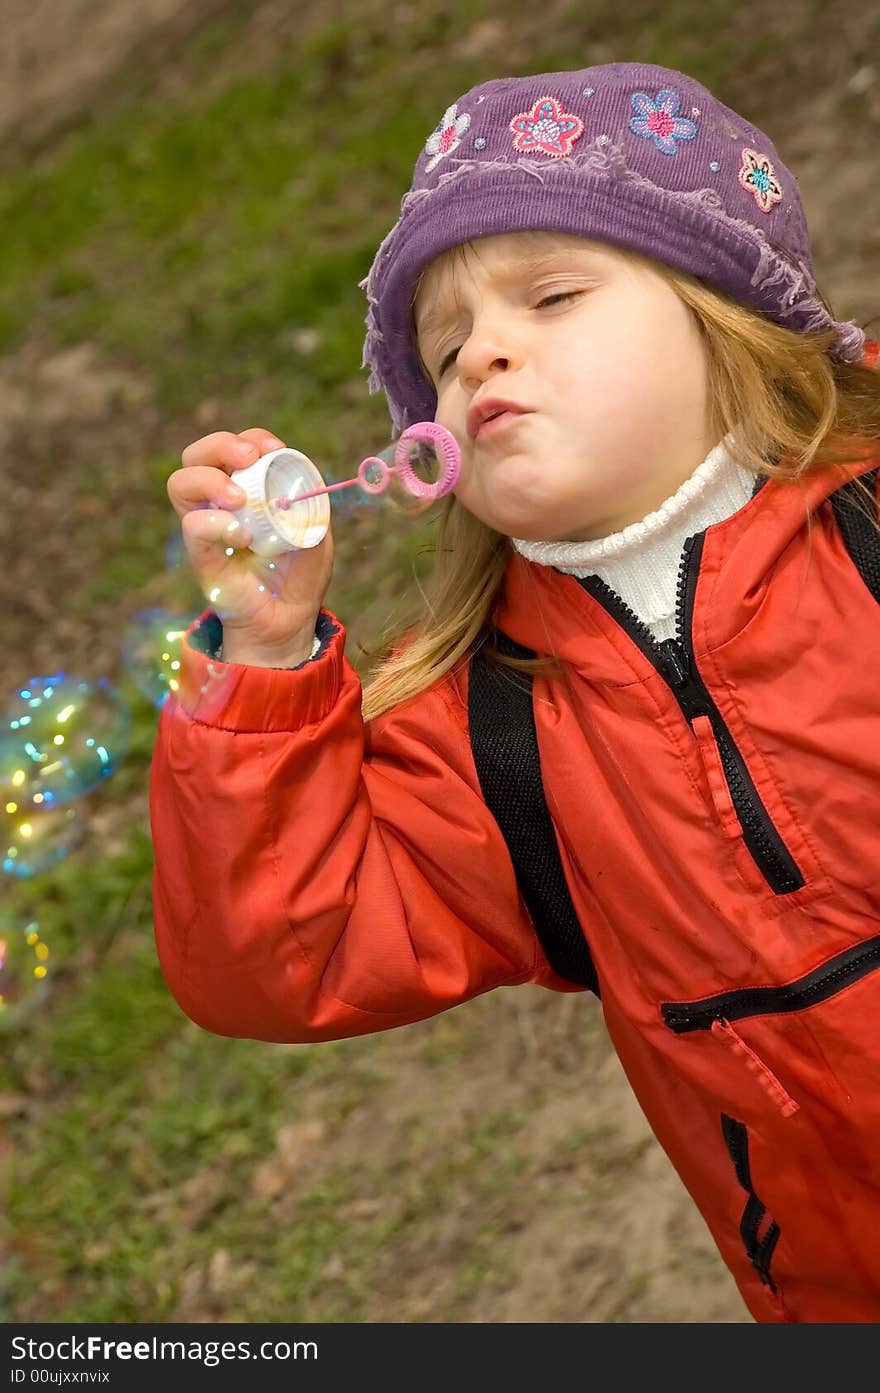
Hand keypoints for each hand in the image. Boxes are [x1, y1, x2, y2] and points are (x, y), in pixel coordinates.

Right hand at [167, 427, 333, 661]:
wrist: (290, 621)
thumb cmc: (300, 575)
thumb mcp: (316, 533)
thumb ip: (310, 505)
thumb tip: (303, 481)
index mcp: (247, 489)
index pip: (234, 448)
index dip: (251, 439)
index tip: (275, 448)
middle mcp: (219, 503)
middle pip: (197, 455)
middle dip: (220, 445)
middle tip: (248, 458)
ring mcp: (206, 527)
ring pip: (181, 482)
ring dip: (209, 478)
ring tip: (239, 497)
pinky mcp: (200, 555)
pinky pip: (193, 525)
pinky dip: (217, 523)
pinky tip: (243, 536)